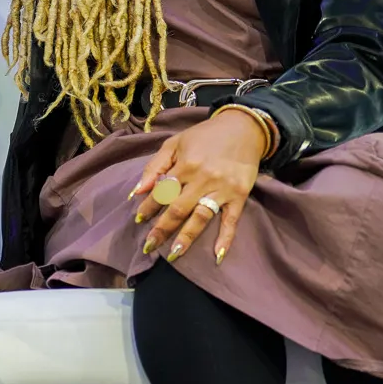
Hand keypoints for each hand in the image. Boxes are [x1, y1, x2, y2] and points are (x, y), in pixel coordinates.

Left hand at [128, 109, 269, 263]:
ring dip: (187, 237)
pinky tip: (218, 255)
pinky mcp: (240, 196)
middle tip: (149, 246)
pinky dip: (226, 238)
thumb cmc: (205, 136)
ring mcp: (222, 189)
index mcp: (185, 165)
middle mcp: (203, 179)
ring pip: (201, 217)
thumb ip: (155, 166)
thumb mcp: (175, 143)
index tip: (138, 220)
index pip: (162, 192)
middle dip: (161, 229)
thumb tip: (137, 192)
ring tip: (174, 254)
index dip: (148, 207)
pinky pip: (232, 220)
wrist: (244, 128)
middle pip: (178, 209)